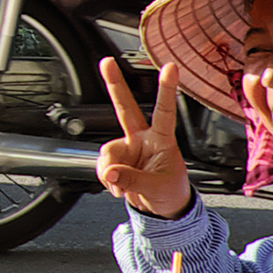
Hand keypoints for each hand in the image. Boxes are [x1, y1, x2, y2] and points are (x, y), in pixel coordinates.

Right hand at [97, 60, 193, 218]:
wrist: (163, 210)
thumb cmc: (170, 192)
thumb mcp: (156, 187)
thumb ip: (132, 179)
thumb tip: (110, 172)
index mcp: (162, 140)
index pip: (164, 112)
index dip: (166, 90)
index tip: (171, 67)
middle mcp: (142, 139)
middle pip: (125, 108)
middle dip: (115, 85)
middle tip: (106, 62)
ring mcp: (128, 148)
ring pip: (108, 151)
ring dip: (110, 171)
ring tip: (122, 186)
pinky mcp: (116, 161)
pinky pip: (102, 166)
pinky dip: (106, 178)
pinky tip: (117, 186)